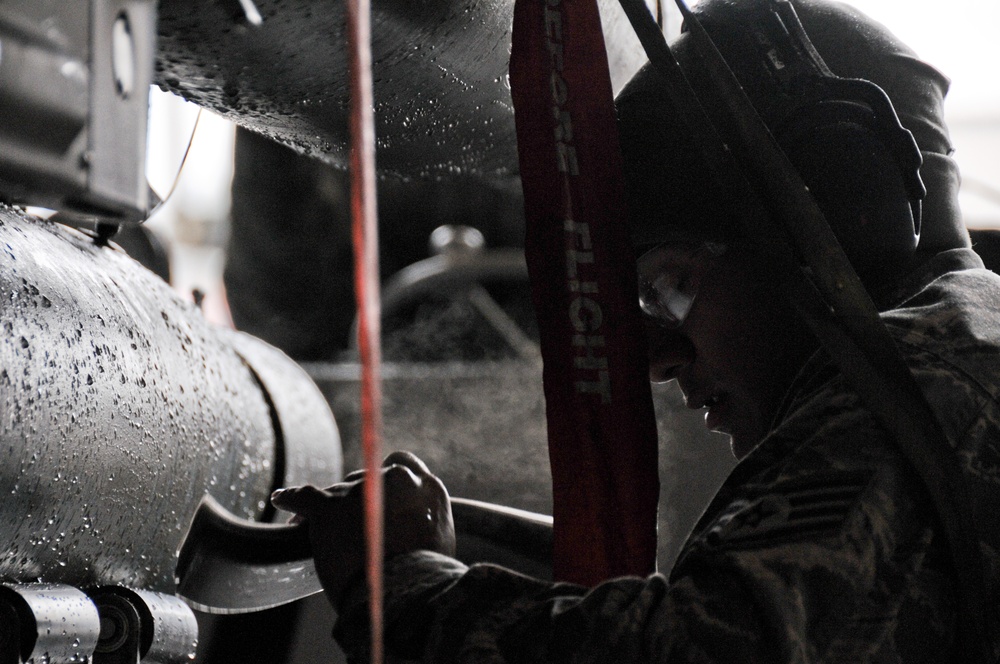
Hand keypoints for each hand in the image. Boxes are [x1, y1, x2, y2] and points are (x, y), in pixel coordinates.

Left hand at [270, 451, 455, 601]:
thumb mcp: (440, 541)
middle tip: (345, 523)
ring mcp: (359, 490)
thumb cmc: (425, 578)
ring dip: (327, 506)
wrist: (403, 592)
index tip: (377, 490)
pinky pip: (303, 497)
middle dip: (354, 497)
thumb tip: (413, 529)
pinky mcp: (328, 507)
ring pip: (336, 490)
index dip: (385, 477)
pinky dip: (291, 498)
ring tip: (308, 524)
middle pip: (365, 479)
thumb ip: (427, 521)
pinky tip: (282, 499)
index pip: (402, 464)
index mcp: (426, 487)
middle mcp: (394, 479)